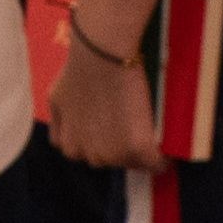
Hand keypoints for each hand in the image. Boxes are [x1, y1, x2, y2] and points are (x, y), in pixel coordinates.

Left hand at [44, 29, 161, 170]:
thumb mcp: (57, 101)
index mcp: (69, 146)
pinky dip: (160, 160)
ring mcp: (114, 155)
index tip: (109, 126)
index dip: (99, 139)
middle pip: (108, 160)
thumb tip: (64, 132)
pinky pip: (154, 163)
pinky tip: (165, 153)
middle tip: (127, 121)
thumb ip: (60, 123)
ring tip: (144, 129)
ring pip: (131, 162)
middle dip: (116, 145)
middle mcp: (89, 156)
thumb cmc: (79, 71)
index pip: (86, 154)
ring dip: (137, 151)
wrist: (102, 58)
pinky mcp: (138, 149)